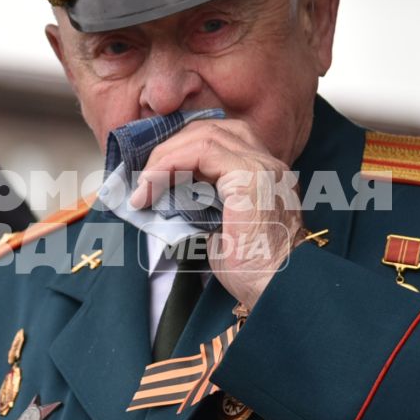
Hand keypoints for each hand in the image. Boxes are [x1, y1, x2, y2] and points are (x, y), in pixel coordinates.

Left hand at [130, 117, 303, 312]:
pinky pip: (202, 151)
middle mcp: (268, 163)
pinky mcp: (251, 175)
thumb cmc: (251, 271)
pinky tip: (151, 186)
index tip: (153, 173)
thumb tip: (160, 194)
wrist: (276, 290)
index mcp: (263, 175)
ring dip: (164, 157)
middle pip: (211, 129)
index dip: (182, 149)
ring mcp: (263, 165)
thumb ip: (198, 203)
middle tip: (143, 179)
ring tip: (143, 185)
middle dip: (169, 148)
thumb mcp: (216, 228)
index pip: (220, 140)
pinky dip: (169, 164)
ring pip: (204, 135)